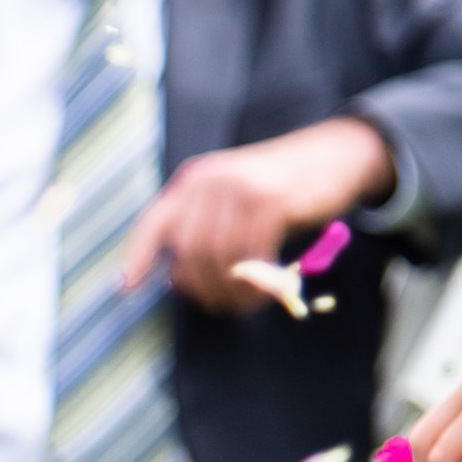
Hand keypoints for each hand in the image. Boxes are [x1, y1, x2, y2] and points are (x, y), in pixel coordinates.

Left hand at [120, 114, 391, 314]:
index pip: (154, 223)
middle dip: (200, 288)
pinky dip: (257, 284)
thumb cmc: (281, 185)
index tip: (125, 288)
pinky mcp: (270, 202)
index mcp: (193, 180)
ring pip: (219, 259)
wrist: (336, 154)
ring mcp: (239, 190)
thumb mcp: (233, 194)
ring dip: (230, 291)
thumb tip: (174, 278)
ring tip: (243, 305)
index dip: (136, 257)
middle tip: (218, 307)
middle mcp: (210, 181)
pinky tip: (266, 292)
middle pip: (188, 252)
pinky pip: (252, 257)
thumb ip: (203, 225)